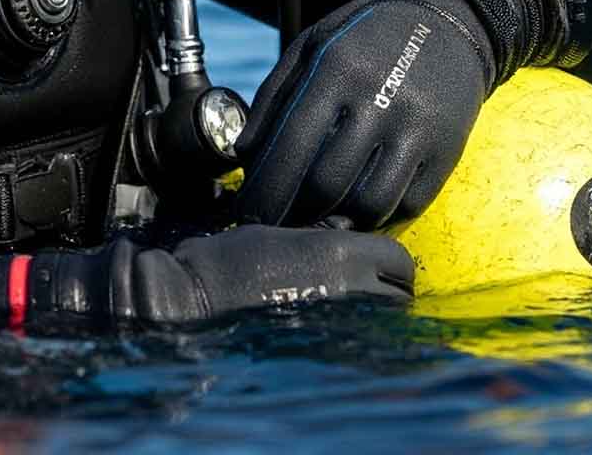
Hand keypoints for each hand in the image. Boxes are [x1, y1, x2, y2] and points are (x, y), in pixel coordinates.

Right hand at [26, 225, 413, 322]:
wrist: (190, 304)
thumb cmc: (227, 260)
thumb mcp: (278, 231)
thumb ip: (325, 239)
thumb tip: (354, 243)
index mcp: (339, 255)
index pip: (401, 261)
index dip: (389, 262)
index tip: (375, 263)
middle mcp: (350, 294)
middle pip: (401, 300)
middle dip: (387, 295)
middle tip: (364, 291)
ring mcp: (339, 331)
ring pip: (385, 331)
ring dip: (373, 323)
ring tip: (348, 316)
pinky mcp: (323, 359)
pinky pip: (359, 355)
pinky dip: (354, 348)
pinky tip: (331, 337)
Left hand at [234, 0, 493, 229]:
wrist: (442, 19)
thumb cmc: (362, 36)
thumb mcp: (310, 45)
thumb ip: (273, 97)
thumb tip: (244, 156)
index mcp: (336, 70)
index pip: (291, 146)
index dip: (265, 190)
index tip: (246, 214)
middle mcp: (378, 100)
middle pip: (327, 183)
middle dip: (294, 214)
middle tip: (275, 227)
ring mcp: (417, 128)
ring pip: (370, 203)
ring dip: (337, 225)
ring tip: (313, 225)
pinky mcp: (447, 151)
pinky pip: (409, 205)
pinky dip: (378, 219)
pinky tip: (355, 214)